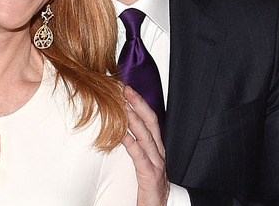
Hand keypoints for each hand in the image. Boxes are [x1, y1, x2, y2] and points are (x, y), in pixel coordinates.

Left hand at [121, 86, 169, 205]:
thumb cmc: (148, 190)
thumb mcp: (142, 165)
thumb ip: (135, 149)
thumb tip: (120, 132)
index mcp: (156, 150)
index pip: (150, 121)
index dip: (141, 104)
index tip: (129, 90)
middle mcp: (159, 154)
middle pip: (151, 123)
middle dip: (139, 104)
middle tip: (126, 89)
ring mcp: (156, 165)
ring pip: (147, 137)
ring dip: (134, 120)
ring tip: (123, 106)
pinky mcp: (151, 178)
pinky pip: (141, 158)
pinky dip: (132, 144)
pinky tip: (123, 135)